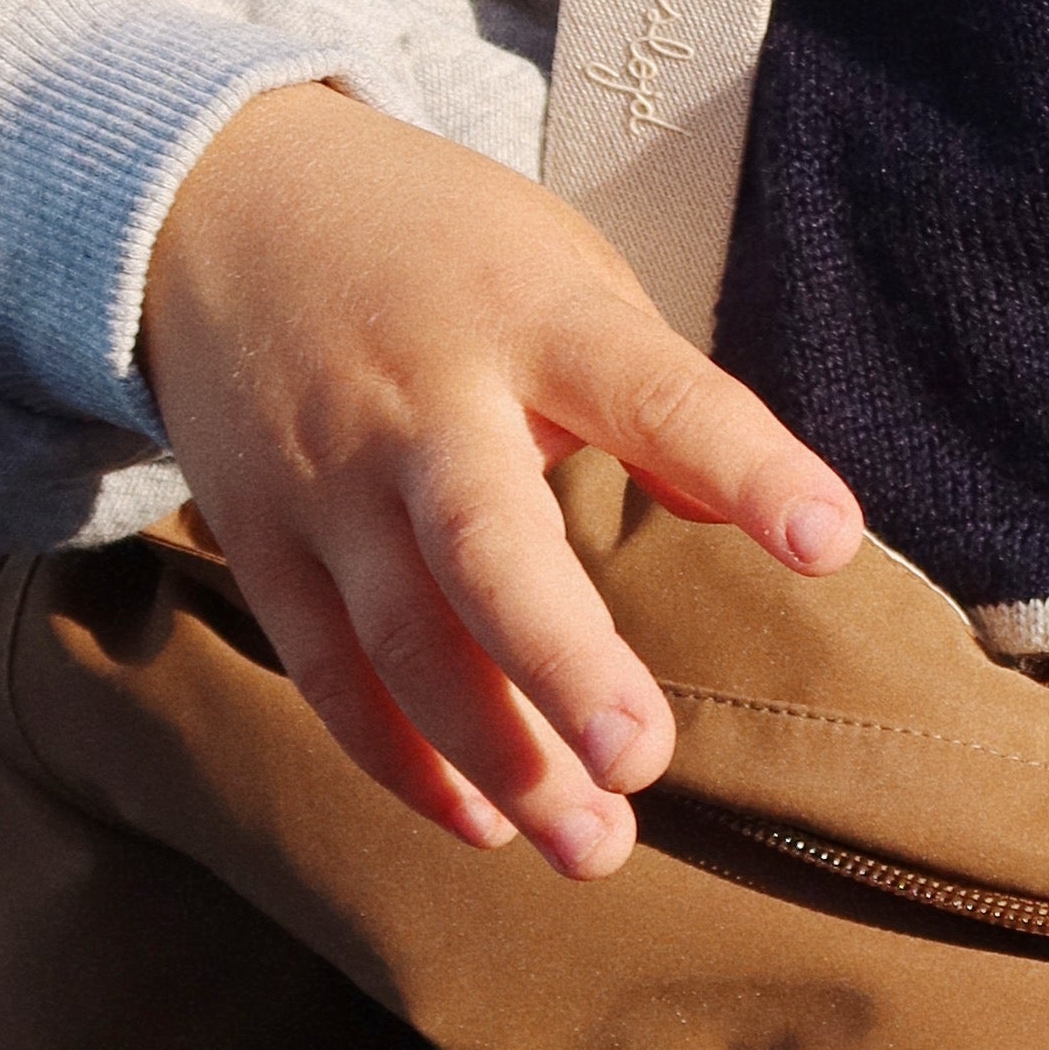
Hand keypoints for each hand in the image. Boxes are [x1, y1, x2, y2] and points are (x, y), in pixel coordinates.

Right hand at [139, 83, 861, 877]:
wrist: (217, 204)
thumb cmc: (445, 253)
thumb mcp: (570, 273)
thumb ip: (662, 397)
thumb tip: (781, 518)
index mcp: (531, 316)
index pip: (656, 393)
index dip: (745, 466)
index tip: (830, 541)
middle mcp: (421, 404)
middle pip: (487, 546)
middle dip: (564, 664)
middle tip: (642, 762)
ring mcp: (326, 481)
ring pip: (402, 639)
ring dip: (496, 756)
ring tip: (594, 845)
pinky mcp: (260, 540)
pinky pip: (330, 669)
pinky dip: (400, 758)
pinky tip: (484, 823)